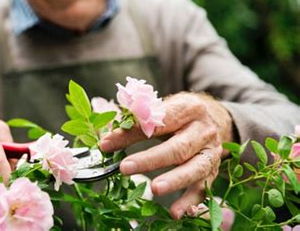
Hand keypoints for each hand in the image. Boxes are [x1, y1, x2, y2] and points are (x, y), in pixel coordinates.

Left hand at [99, 92, 233, 219]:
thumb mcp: (163, 109)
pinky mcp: (213, 170)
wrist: (215, 119)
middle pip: (177, 147)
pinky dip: (190, 202)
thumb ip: (137, 121)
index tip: (107, 144)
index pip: (158, 122)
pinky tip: (175, 212)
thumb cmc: (180, 114)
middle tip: (125, 168)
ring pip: (194, 169)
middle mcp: (203, 130)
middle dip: (150, 160)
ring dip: (174, 181)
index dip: (131, 133)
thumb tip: (108, 138)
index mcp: (188, 109)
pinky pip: (203, 188)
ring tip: (155, 189)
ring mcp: (211, 152)